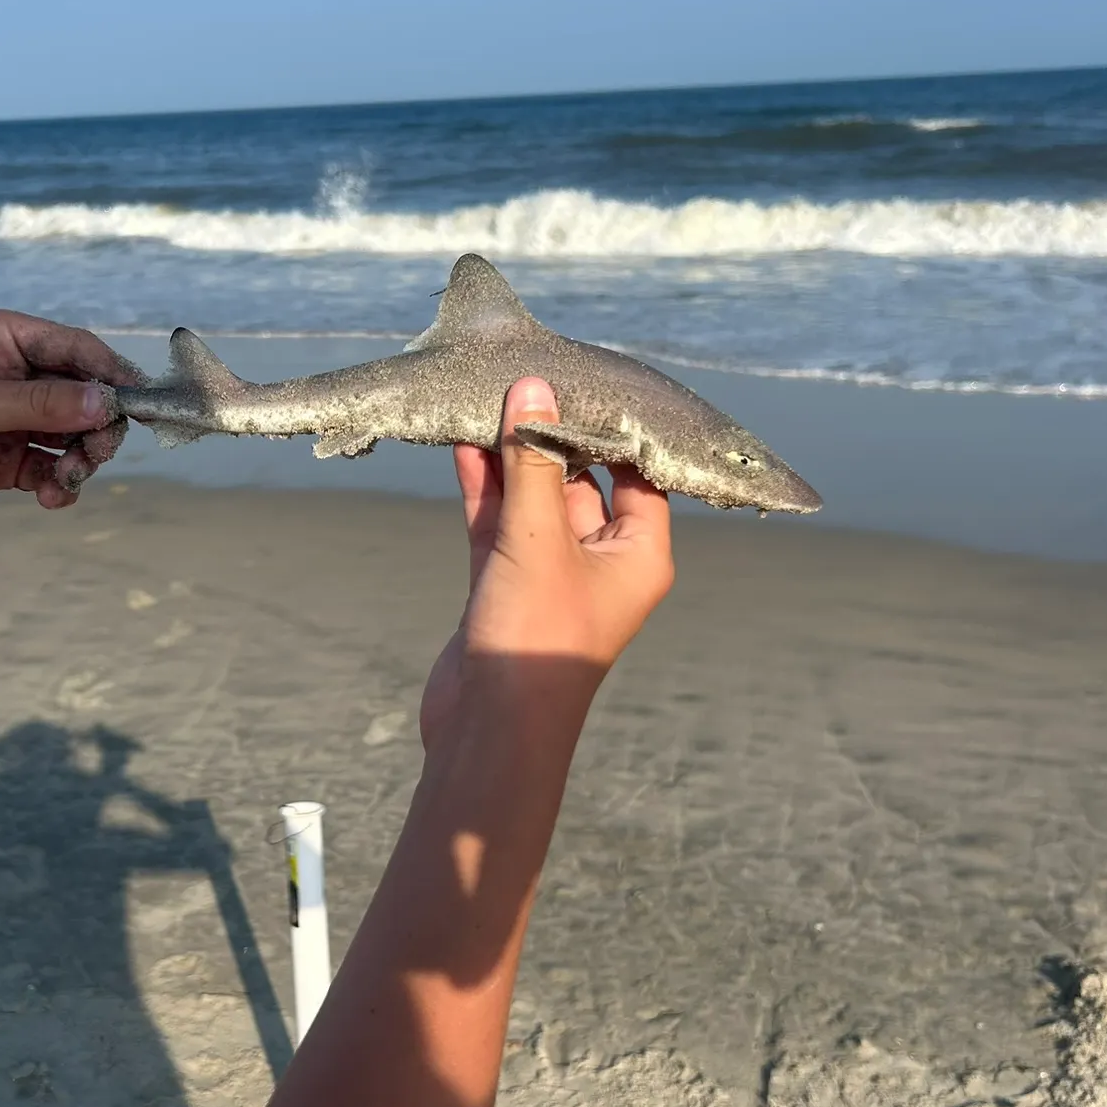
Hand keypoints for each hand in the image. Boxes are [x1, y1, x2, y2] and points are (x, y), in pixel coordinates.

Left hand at [0, 308, 140, 538]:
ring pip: (73, 435)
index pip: (74, 348)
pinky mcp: (1, 461)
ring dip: (82, 460)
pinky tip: (52, 498)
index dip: (112, 374)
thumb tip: (108, 402)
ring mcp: (7, 419)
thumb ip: (38, 405)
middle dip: (98, 426)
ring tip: (69, 480)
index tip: (142, 406)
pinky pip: (52, 469)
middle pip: (84, 395)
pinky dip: (61, 484)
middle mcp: (9, 374)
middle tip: (96, 454)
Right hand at [420, 377, 673, 747]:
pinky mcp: (506, 583)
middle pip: (584, 480)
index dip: (617, 428)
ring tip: (489, 400)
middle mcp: (602, 561)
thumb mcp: (538, 539)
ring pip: (535, 499)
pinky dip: (486, 488)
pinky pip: (500, 522)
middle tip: (530, 378)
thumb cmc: (536, 636)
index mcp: (640, 555)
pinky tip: (465, 445)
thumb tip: (533, 391)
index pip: (641, 474)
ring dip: (513, 458)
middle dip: (555, 434)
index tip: (590, 378)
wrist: (488, 728)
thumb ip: (534, 463)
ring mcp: (552, 572)